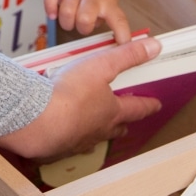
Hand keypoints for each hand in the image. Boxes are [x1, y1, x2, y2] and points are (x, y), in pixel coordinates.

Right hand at [0, 35, 160, 159]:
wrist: (39, 121)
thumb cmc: (70, 94)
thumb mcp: (101, 66)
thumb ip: (127, 56)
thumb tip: (153, 47)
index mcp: (112, 111)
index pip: (137, 108)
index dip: (148, 105)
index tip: (156, 105)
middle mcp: (99, 130)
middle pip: (117, 128)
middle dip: (123, 123)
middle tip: (126, 120)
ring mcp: (80, 141)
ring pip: (95, 137)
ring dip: (98, 131)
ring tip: (95, 125)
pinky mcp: (60, 147)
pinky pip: (71, 144)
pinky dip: (72, 138)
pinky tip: (65, 133)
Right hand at [44, 0, 130, 42]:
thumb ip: (107, 13)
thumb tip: (102, 32)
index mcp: (107, 1)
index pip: (118, 20)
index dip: (121, 34)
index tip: (123, 44)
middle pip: (84, 20)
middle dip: (82, 28)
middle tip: (83, 23)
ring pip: (66, 12)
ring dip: (66, 21)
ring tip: (69, 18)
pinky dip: (50, 7)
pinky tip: (53, 13)